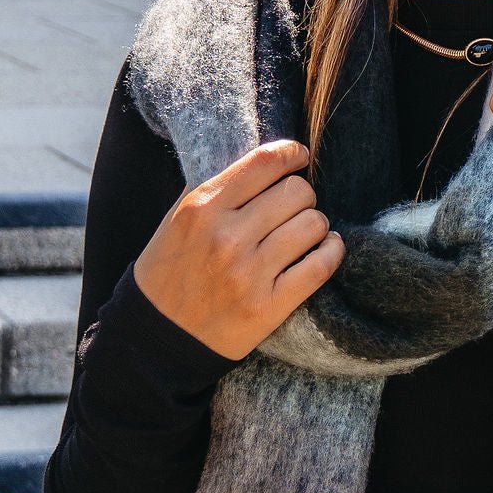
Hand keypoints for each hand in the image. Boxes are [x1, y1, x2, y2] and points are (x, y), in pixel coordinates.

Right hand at [133, 140, 344, 360]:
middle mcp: (227, 237)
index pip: (264, 163)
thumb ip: (216, 189)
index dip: (291, 154)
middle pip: (297, 192)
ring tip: (305, 233)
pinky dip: (332, 251)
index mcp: (202, 208)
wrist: (161, 337)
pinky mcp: (269, 306)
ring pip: (313, 225)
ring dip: (316, 226)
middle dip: (302, 196)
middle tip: (294, 209)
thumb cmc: (170, 273)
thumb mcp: (177, 220)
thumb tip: (265, 162)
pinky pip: (321, 265)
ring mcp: (250, 273)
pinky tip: (326, 248)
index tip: (300, 157)